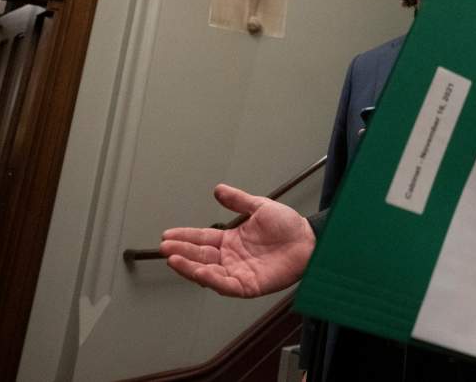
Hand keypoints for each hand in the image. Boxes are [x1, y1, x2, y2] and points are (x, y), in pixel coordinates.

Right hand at [160, 183, 314, 296]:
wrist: (310, 239)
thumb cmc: (289, 226)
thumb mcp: (260, 207)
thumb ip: (238, 200)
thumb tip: (218, 190)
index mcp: (232, 240)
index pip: (203, 238)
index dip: (185, 236)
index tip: (167, 234)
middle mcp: (232, 258)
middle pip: (201, 256)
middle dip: (182, 251)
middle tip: (165, 247)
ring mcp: (239, 272)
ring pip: (208, 272)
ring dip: (190, 266)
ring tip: (174, 259)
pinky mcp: (249, 285)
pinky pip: (226, 284)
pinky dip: (211, 279)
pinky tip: (199, 272)